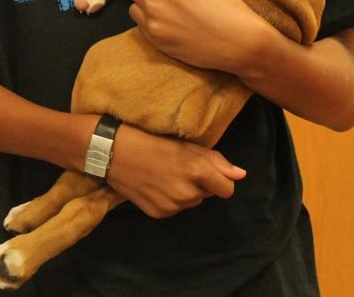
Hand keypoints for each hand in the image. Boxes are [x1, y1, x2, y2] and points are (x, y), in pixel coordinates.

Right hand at [104, 124, 245, 217]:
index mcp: (196, 170)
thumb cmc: (151, 139)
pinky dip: (169, 199)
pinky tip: (155, 185)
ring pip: (191, 202)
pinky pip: (175, 208)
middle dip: (200, 183)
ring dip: (185, 191)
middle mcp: (187, 192)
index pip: (227, 189)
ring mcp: (172, 206)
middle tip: (178, 166)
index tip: (207, 171)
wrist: (113, 152)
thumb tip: (240, 175)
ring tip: (165, 174)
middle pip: (208, 194)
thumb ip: (216, 161)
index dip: (220, 179)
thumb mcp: (185, 144)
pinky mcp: (158, 213)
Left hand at [129, 0, 270, 74]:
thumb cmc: (224, 6)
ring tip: (168, 10)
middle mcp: (154, 5)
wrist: (239, 42)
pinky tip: (169, 24)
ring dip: (146, 6)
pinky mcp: (156, 43)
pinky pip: (140, 27)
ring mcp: (153, 26)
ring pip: (135, 9)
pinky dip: (149, 23)